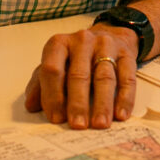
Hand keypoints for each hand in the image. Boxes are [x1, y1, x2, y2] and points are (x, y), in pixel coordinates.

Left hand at [23, 25, 138, 129]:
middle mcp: (82, 41)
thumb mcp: (56, 63)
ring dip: (102, 103)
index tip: (56, 118)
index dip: (53, 95)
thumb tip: (31, 106)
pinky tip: (120, 115)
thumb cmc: (76, 56)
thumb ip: (40, 83)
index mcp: (59, 44)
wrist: (110, 35)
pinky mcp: (127, 55)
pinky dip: (125, 98)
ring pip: (104, 77)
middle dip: (78, 102)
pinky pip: (127, 78)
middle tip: (77, 125)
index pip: (53, 70)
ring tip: (100, 124)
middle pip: (79, 74)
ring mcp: (106, 46)